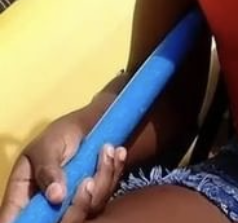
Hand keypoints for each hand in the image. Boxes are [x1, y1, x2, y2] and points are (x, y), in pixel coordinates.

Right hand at [0, 120, 126, 222]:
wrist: (88, 124)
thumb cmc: (59, 135)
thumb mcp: (47, 147)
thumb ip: (47, 171)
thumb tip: (56, 197)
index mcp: (24, 197)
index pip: (20, 220)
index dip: (34, 221)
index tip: (58, 201)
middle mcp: (47, 207)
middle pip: (63, 222)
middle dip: (80, 203)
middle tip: (89, 179)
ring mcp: (72, 204)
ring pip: (90, 208)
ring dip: (103, 178)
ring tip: (107, 149)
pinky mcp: (94, 198)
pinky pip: (107, 193)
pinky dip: (114, 172)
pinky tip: (117, 152)